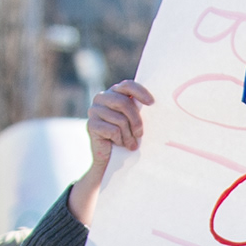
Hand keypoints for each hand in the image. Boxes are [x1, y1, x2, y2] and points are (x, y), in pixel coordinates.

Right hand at [68, 80, 152, 225]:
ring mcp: (94, 110)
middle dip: (136, 121)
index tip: (152, 103)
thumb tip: (155, 104)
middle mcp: (101, 98)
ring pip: (120, 119)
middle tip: (140, 134)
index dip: (140, 92)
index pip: (127, 86)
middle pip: (124, 103)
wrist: (111, 160)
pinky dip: (120, 140)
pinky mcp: (90, 125)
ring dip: (129, 135)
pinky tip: (118, 144)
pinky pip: (113, 130)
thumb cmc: (127, 137)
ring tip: (130, 143)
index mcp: (114, 93)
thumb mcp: (135, 121)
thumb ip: (139, 109)